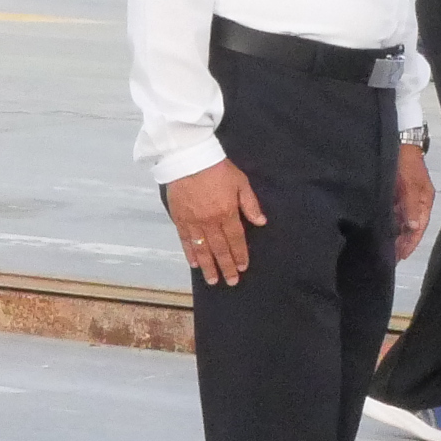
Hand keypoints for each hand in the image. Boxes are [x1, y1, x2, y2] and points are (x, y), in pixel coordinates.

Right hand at [164, 157, 265, 286]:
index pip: (236, 239)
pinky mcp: (179, 218)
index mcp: (227, 212)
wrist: (188, 158)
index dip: (240, 255)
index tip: (242, 267)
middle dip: (226, 266)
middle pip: (220, 249)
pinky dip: (190, 253)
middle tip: (231, 282)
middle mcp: (210, 221)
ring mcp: (193, 222)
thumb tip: (261, 222)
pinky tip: (195, 264)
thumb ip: (250, 204)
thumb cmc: (217, 168)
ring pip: (202, 249)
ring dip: (209, 267)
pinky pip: (185, 240)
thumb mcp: (240, 181)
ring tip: (213, 281)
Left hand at [392, 143, 434, 259]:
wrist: (398, 140)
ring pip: (401, 221)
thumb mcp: (409, 184)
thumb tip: (412, 228)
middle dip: (402, 242)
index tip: (401, 256)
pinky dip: (389, 223)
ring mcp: (405, 198)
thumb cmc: (405, 163)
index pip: (419, 227)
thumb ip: (410, 206)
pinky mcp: (395, 193)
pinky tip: (381, 231)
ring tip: (384, 249)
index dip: (410, 242)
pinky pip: (393, 213)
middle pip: (410, 227)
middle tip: (389, 257)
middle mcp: (416, 202)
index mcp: (424, 201)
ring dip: (394, 234)